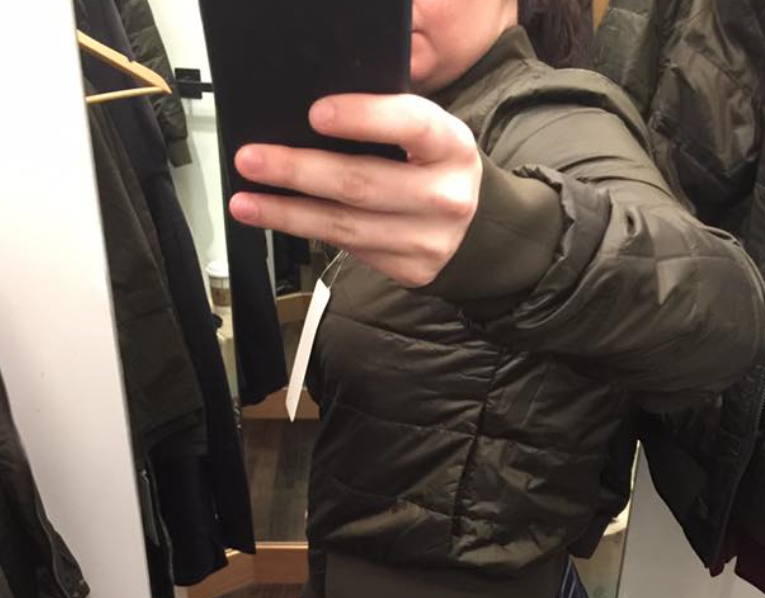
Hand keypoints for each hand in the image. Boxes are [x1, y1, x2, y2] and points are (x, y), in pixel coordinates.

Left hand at [230, 93, 482, 287]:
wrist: (472, 225)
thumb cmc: (433, 167)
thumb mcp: (426, 134)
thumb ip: (384, 123)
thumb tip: (307, 122)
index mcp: (452, 147)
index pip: (409, 125)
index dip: (361, 118)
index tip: (314, 114)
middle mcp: (446, 197)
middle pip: (361, 183)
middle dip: (298, 171)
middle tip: (253, 160)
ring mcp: (429, 240)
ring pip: (345, 226)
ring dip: (287, 213)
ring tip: (246, 202)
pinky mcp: (410, 270)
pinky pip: (349, 249)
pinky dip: (307, 232)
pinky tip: (277, 219)